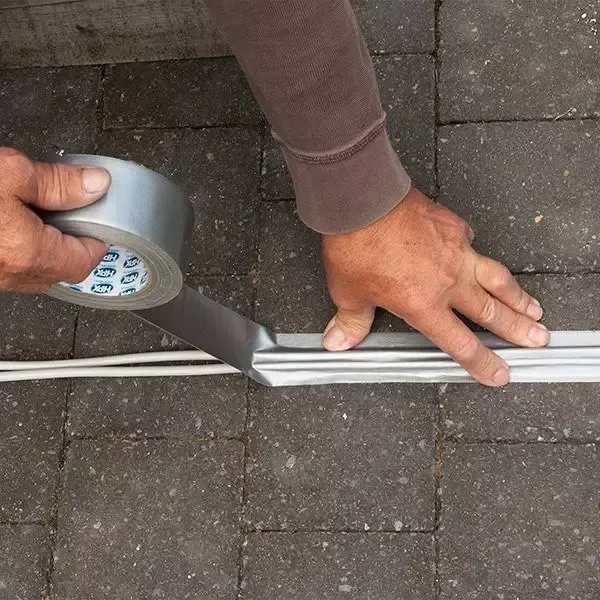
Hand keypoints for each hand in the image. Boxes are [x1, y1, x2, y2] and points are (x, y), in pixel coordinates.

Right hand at [0, 148, 109, 292]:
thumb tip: (96, 183)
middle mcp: (11, 274)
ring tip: (44, 220)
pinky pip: (11, 267)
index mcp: (29, 253)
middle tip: (76, 222)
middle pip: (61, 270)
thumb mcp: (11, 174)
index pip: (84, 262)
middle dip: (72, 247)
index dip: (97, 243)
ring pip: (34, 272)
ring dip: (45, 250)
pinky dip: (20, 250)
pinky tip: (14, 225)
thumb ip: (58, 182)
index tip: (101, 227)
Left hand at [321, 188, 548, 385]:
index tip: (498, 373)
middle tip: (538, 339)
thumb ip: (351, 322)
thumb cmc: (356, 247)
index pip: (461, 344)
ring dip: (517, 296)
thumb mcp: (348, 292)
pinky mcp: (454, 226)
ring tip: (533, 308)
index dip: (482, 363)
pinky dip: (481, 255)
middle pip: (492, 312)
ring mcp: (456, 252)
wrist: (364, 202)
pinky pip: (473, 244)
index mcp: (424, 305)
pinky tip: (483, 258)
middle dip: (518, 330)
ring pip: (496, 279)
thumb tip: (338, 342)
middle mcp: (448, 282)